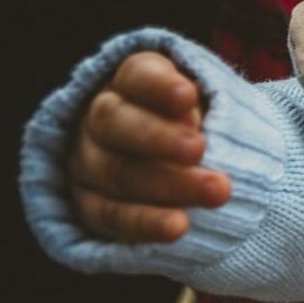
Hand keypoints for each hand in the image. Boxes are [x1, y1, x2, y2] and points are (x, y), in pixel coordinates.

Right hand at [66, 51, 230, 241]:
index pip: (136, 75)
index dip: (159, 86)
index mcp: (132, 80)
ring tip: (216, 193)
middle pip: (116, 122)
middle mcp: (100, 117)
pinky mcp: (87, 205)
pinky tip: (178, 227)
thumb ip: (206, 109)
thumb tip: (196, 126)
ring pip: (116, 172)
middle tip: (200, 150)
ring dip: (167, 185)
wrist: (176, 166)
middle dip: (159, 137)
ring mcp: (87, 162)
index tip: (188, 96)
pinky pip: (111, 216)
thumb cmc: (202, 124)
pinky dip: (146, 223)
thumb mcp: (209, 103)